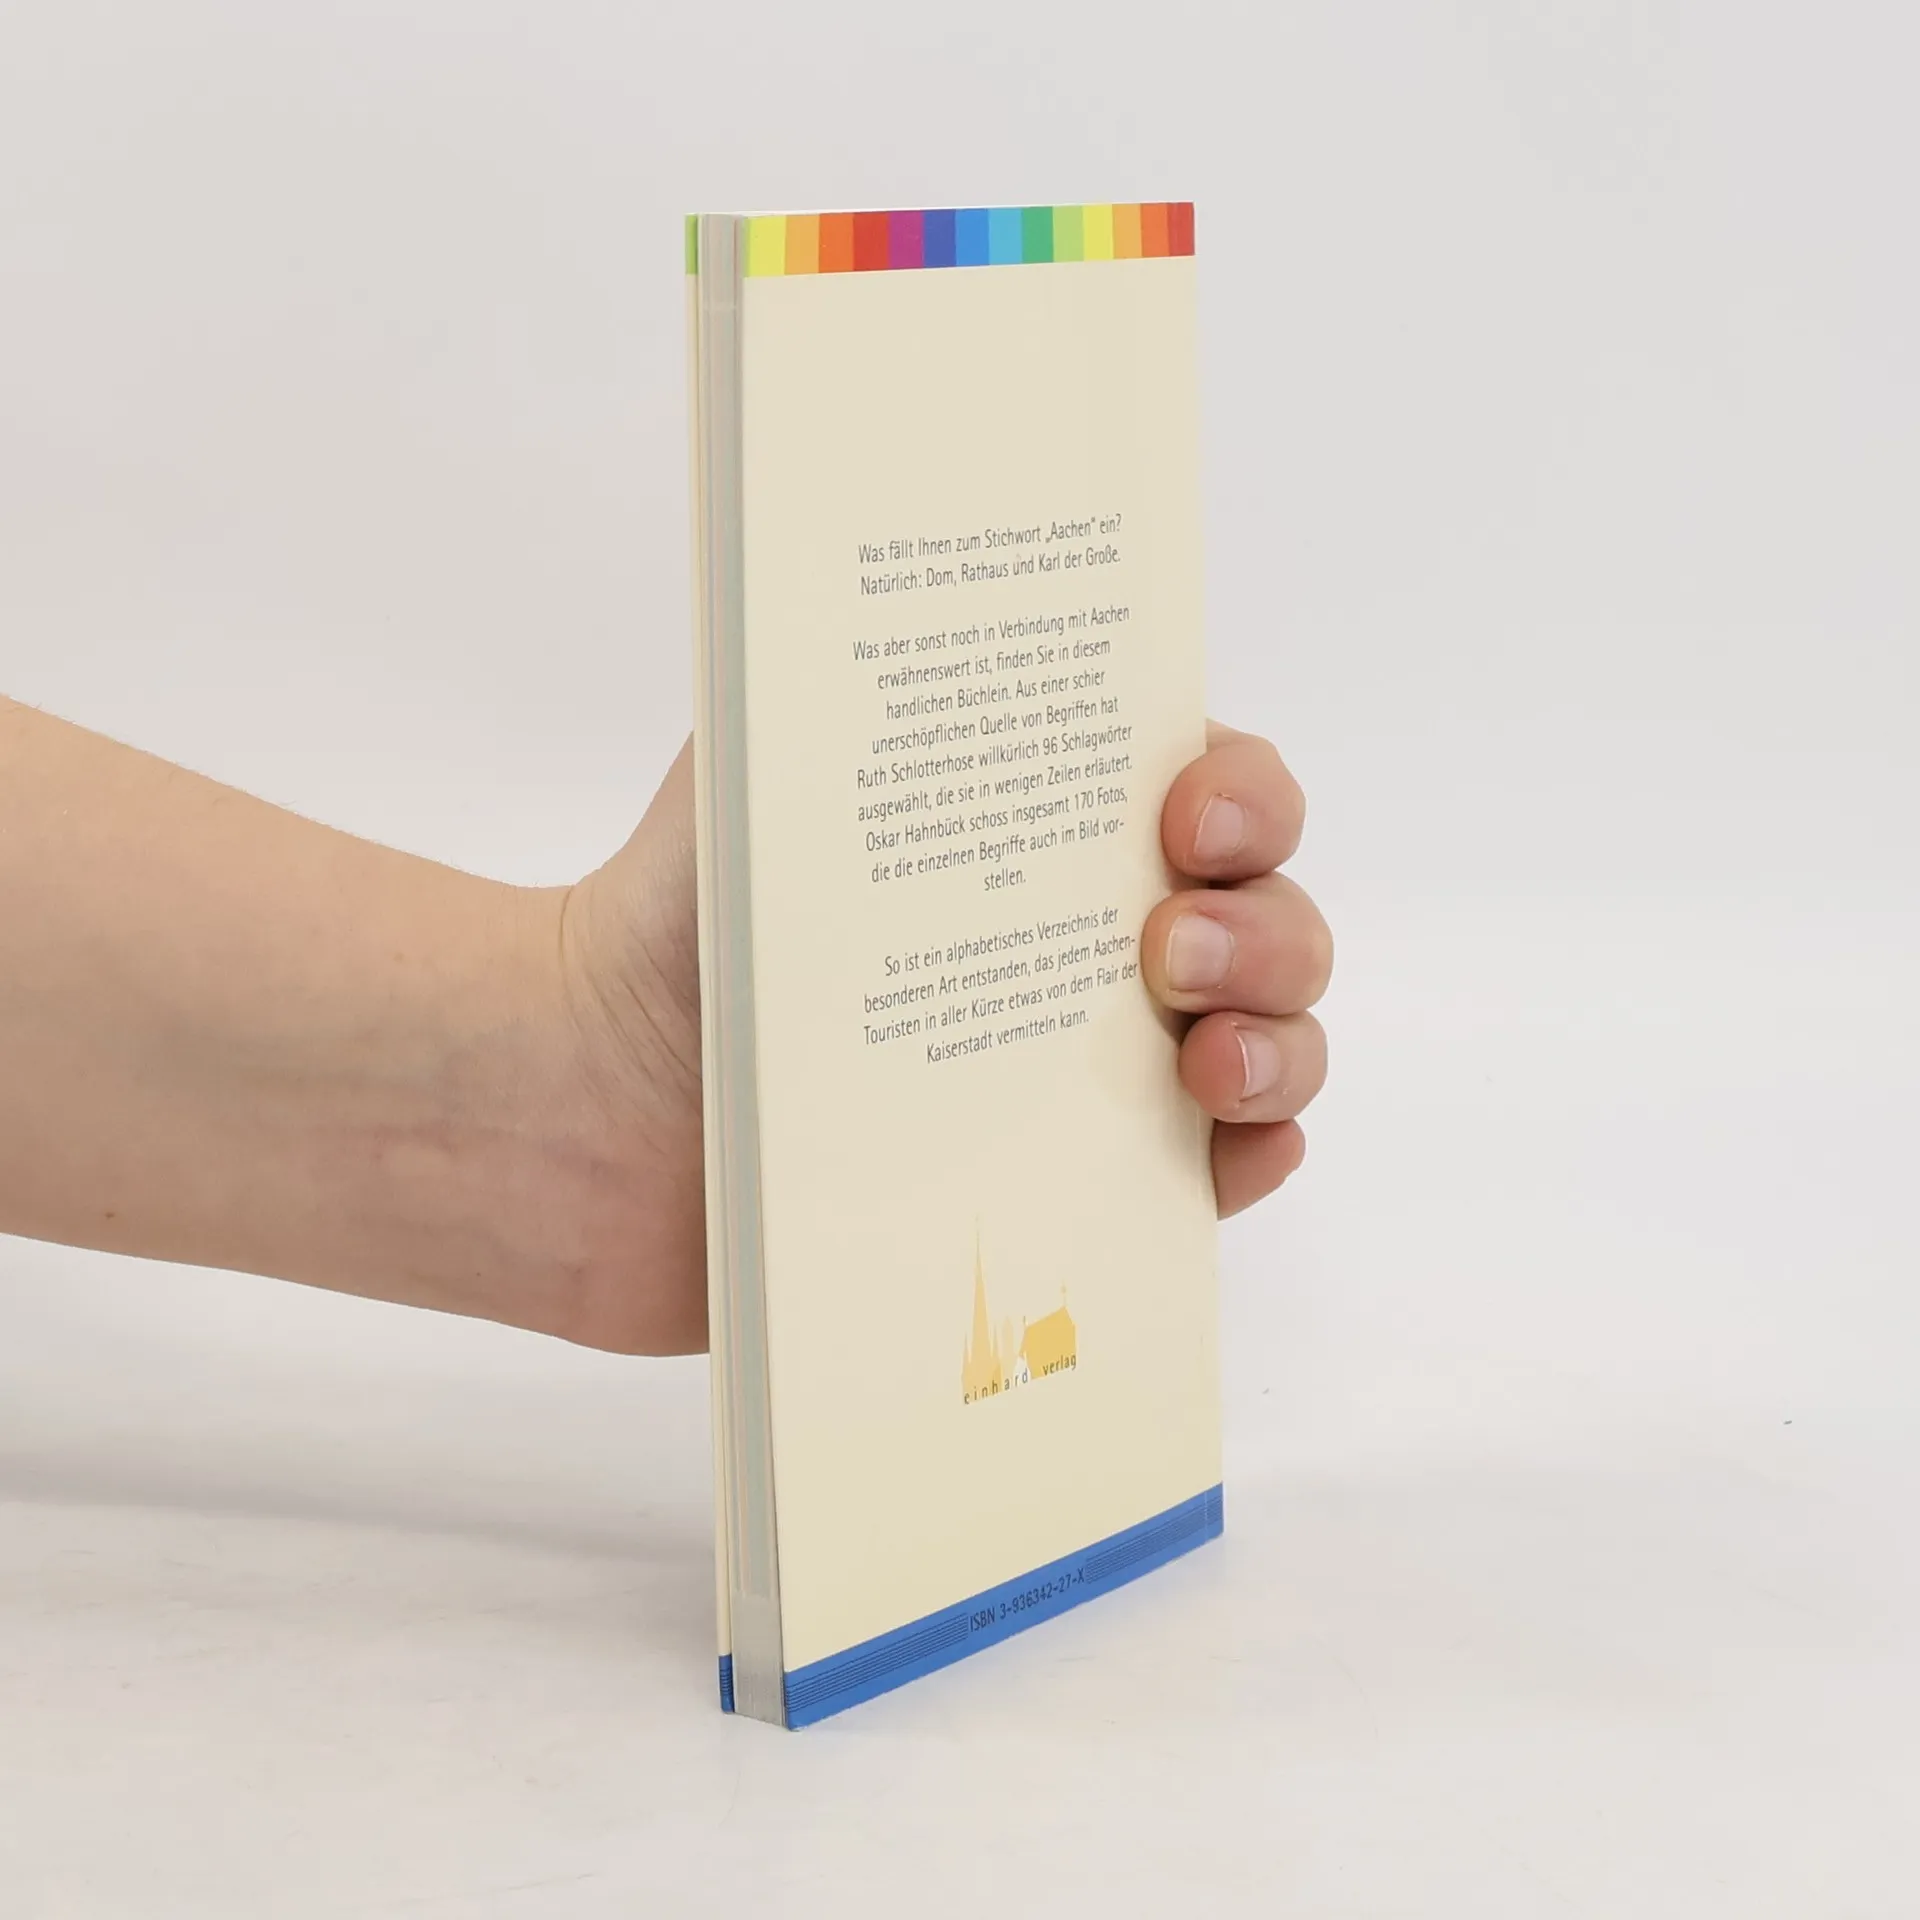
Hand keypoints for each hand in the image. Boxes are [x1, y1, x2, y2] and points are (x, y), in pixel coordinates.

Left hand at [559, 722, 1328, 1351]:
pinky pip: (1217, 1173)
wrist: (586, 1111)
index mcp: (1043, 828)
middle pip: (1267, 917)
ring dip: (1280, 1040)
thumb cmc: (674, 926)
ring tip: (1202, 1061)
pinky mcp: (1072, 1187)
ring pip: (1270, 1040)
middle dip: (1264, 929)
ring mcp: (1091, 1069)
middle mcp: (1087, 939)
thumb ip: (862, 683)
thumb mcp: (762, 770)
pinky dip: (1252, 1156)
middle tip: (1169, 952)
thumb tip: (952, 587)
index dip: (1245, 797)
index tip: (1186, 818)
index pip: (1212, 788)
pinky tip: (1231, 1139)